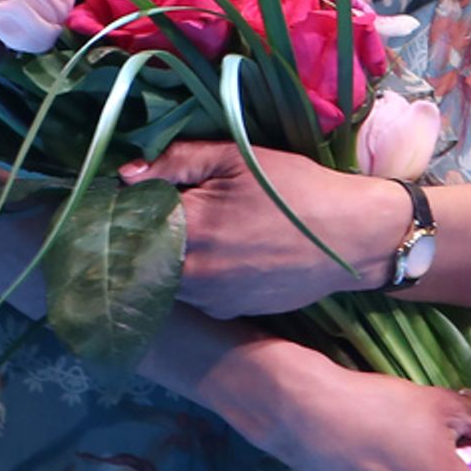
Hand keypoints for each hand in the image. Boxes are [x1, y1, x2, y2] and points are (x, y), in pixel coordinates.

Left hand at [119, 138, 405, 315]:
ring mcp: (211, 300)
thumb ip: (175, 161)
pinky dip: (191, 275)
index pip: (128, 224)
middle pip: (141, 257)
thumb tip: (125, 172)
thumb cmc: (294, 189)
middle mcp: (193, 276)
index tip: (118, 195)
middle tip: (149, 209)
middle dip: (138, 235)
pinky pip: (193, 294)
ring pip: (164, 279)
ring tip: (182, 228)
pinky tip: (212, 253)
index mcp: (189, 230)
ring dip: (162, 257)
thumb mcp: (236, 157)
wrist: (351, 237)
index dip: (120, 208)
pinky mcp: (230, 313)